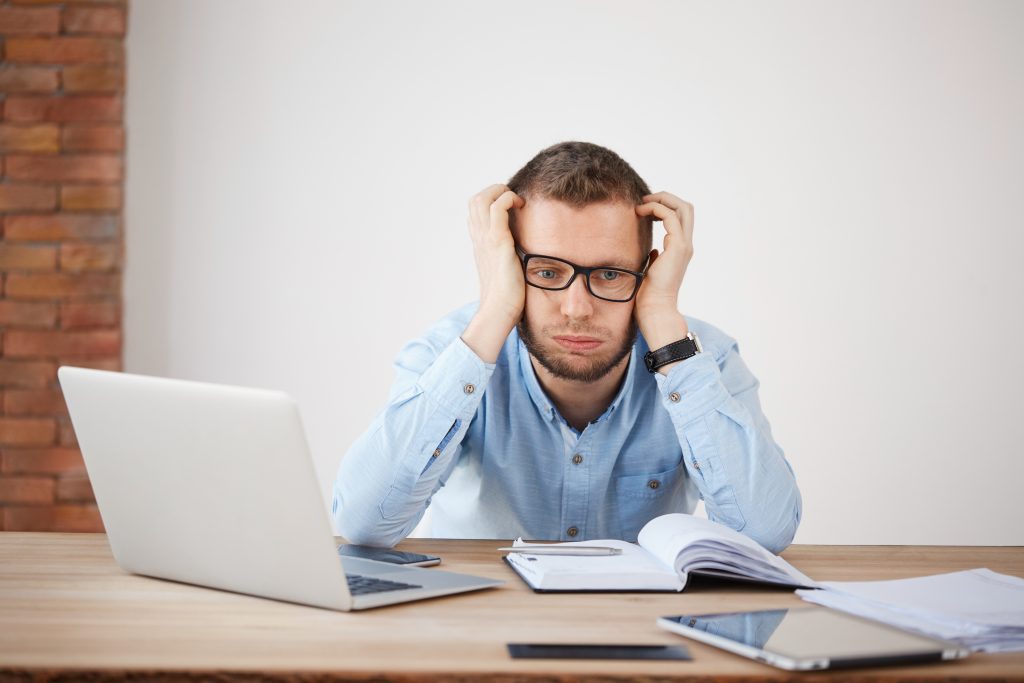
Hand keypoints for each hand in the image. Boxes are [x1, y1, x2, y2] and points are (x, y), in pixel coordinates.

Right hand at [461, 184, 525, 362]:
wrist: (499, 311)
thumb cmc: (506, 297)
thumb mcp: (506, 271)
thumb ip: (509, 258)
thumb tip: (525, 254)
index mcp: (480, 244)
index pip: (475, 211)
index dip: (490, 200)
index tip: (510, 205)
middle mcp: (479, 238)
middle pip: (475, 200)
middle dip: (495, 190)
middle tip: (514, 198)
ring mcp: (486, 239)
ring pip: (482, 198)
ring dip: (500, 191)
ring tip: (517, 200)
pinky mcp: (498, 242)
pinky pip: (498, 208)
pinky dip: (508, 198)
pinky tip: (521, 205)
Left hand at [634, 192, 693, 351]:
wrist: (655, 310)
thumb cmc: (649, 296)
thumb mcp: (651, 271)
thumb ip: (655, 259)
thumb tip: (652, 251)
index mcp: (680, 250)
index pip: (681, 217)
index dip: (665, 206)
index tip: (644, 209)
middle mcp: (686, 245)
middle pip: (686, 208)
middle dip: (666, 197)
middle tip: (644, 200)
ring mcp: (684, 245)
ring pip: (682, 207)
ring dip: (661, 199)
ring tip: (641, 204)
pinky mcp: (677, 247)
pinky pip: (670, 216)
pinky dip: (656, 208)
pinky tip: (640, 212)